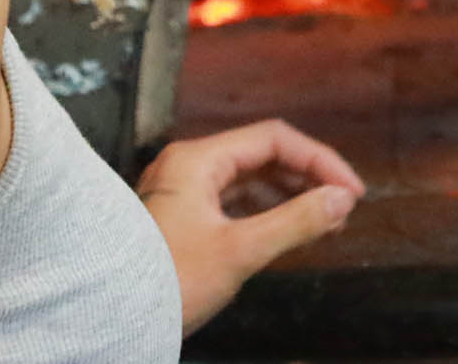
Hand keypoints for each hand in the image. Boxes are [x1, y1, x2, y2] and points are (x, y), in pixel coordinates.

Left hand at [136, 118, 364, 333]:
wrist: (108, 319)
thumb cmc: (171, 279)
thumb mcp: (239, 251)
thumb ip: (295, 222)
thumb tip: (343, 199)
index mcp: (198, 159)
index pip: (274, 139)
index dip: (319, 160)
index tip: (349, 191)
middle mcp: (188, 165)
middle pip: (261, 155)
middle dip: (306, 177)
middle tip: (342, 206)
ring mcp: (182, 190)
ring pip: (247, 179)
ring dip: (288, 195)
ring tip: (323, 220)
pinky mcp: (180, 217)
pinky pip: (232, 201)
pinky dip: (264, 211)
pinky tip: (286, 229)